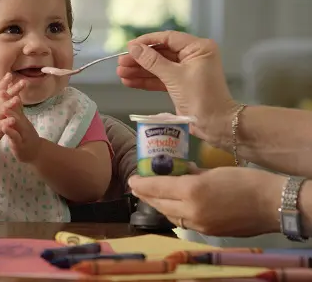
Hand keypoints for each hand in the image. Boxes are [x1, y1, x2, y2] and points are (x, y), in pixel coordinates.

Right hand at [0, 73, 24, 149]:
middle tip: (23, 82)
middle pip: (3, 97)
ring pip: (2, 110)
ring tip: (17, 99)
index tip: (10, 73)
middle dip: (13, 90)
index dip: (4, 82)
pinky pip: (1, 126)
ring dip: (9, 104)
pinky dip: (6, 123)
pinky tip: (13, 120)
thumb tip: (1, 92)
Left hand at [0, 84, 41, 163]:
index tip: (3, 85)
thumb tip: (16, 94)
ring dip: (11, 115)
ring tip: (4, 108)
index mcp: (21, 118)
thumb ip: (19, 110)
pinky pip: (15, 137)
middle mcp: (23, 123)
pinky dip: (10, 132)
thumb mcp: (22, 122)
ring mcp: (23, 133)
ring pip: (17, 123)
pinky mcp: (20, 144)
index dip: (9, 95)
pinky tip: (4, 127)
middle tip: (2, 92)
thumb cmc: (26, 136)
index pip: (16, 104)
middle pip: (16, 111)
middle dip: (9, 101)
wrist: (36, 153)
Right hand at [116, 31, 237, 137]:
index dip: (147, 42)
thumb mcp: (174, 76)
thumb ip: (152, 61)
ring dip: (140, 71)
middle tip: (121, 62)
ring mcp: (187, 71)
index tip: (129, 46)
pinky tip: (130, 82)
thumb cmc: (201, 97)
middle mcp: (193, 56)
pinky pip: (161, 79)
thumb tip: (133, 48)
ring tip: (121, 73)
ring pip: (159, 67)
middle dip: (140, 59)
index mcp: (198, 48)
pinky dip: (146, 81)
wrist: (215, 123)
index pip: (168, 38)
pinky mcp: (181, 84)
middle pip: (161, 53)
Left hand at [128, 164, 284, 236]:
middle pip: (159, 204)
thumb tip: (180, 172)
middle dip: (146, 196)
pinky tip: (173, 206)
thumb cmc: (245, 181)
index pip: (157, 188)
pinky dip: (175, 213)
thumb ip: (192, 173)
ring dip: (159, 206)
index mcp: (191, 190)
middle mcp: (191, 210)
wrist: (272, 204)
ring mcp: (199, 224)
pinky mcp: (207, 232)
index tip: (132, 179)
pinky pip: (183, 223)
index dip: (142, 184)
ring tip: (152, 196)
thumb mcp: (214, 170)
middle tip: (138, 187)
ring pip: (170, 215)